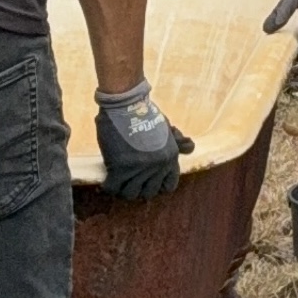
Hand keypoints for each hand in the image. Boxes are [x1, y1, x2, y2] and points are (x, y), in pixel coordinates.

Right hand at [94, 80, 193, 200]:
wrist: (125, 103)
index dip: (157, 185)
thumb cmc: (143, 112)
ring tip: (117, 183)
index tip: (146, 181)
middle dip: (139, 189)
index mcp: (170, 157)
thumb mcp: (165, 127)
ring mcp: (140, 168)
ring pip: (131, 194)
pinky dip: (108, 186)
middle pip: (149, 193)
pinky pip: (113, 187)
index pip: (169, 185)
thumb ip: (177, 141)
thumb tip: (191, 146)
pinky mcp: (121, 167)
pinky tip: (107, 180)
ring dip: (123, 190)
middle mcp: (158, 165)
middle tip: (129, 181)